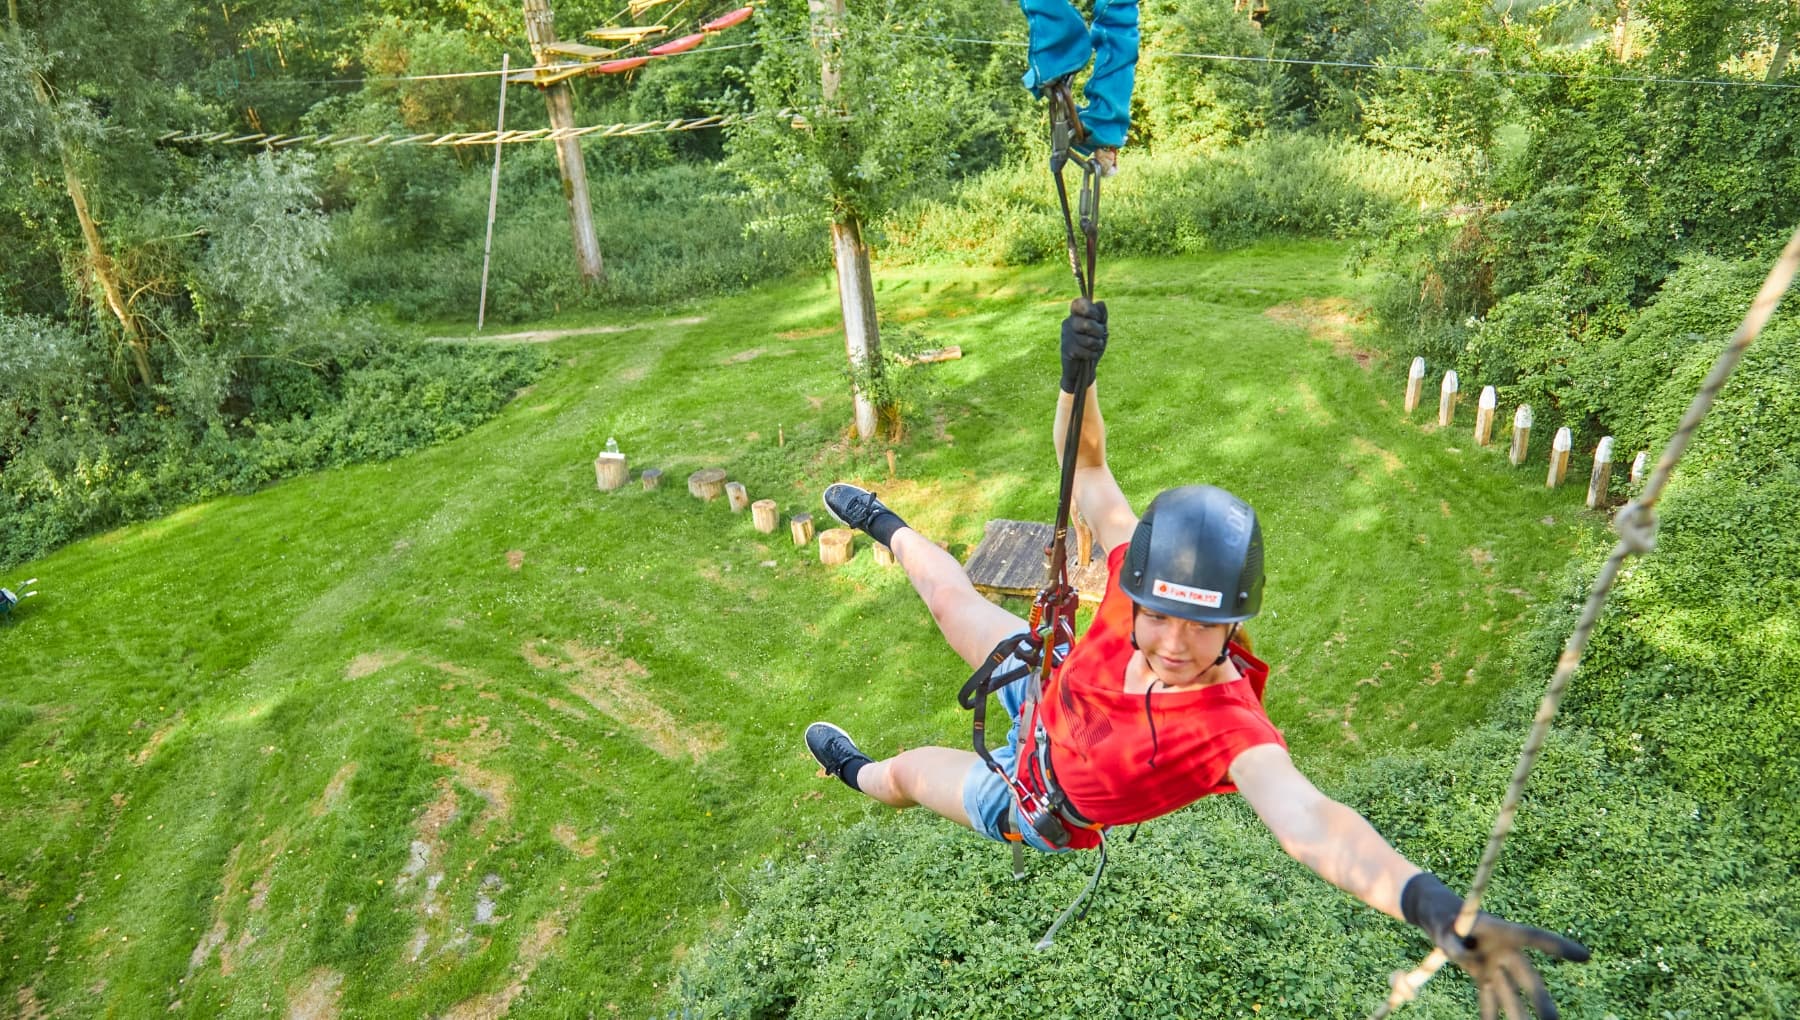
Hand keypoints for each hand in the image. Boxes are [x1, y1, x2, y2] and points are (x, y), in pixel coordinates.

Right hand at [1060, 297, 1106, 392]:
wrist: (1082, 368)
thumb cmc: (1092, 346)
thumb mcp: (1100, 329)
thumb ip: (1101, 316)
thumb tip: (1100, 303)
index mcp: (1076, 314)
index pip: (1079, 303)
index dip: (1091, 310)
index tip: (1098, 318)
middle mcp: (1068, 323)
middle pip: (1087, 323)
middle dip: (1099, 331)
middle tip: (1101, 336)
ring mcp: (1066, 336)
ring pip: (1087, 339)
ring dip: (1097, 345)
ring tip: (1096, 347)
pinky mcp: (1067, 350)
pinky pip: (1085, 351)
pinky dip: (1092, 354)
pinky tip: (1089, 356)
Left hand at [1402, 873, 1589, 1019]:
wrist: (1443, 919)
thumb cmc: (1449, 917)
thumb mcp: (1446, 925)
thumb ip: (1455, 943)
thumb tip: (1465, 961)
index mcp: (1502, 930)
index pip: (1534, 937)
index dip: (1557, 946)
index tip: (1585, 957)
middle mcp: (1504, 951)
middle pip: (1527, 977)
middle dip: (1540, 1001)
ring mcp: (1496, 966)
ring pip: (1511, 995)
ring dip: (1519, 1016)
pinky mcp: (1484, 977)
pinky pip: (1490, 1000)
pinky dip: (1491, 1016)